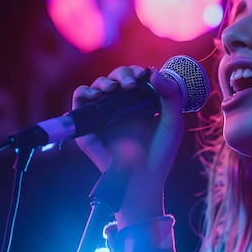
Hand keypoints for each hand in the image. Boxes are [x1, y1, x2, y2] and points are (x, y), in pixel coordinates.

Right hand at [72, 65, 184, 227]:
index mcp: (140, 103)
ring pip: (97, 87)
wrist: (144, 180)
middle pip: (115, 78)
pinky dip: (83, 93)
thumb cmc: (160, 153)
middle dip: (122, 74)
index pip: (134, 78)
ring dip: (103, 82)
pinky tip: (95, 95)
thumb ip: (170, 97)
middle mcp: (121, 107)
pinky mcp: (88, 127)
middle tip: (130, 83)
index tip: (143, 74)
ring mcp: (104, 116)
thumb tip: (155, 72)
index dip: (136, 72)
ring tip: (113, 89)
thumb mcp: (172, 123)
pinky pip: (79, 103)